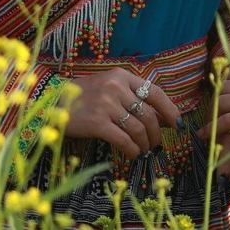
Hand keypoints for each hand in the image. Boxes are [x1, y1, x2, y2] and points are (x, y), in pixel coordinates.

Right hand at [62, 68, 182, 161]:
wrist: (53, 101)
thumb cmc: (83, 95)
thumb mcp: (108, 86)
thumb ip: (130, 95)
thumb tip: (158, 117)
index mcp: (121, 76)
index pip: (155, 92)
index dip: (170, 109)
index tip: (176, 123)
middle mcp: (116, 87)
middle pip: (149, 115)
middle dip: (157, 134)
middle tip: (156, 144)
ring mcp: (106, 104)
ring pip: (138, 129)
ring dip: (145, 144)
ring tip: (144, 150)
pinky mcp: (98, 122)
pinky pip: (124, 140)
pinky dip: (133, 150)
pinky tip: (133, 154)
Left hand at [199, 71, 229, 175]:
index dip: (220, 88)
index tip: (214, 102)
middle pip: (223, 88)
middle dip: (212, 103)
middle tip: (208, 120)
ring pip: (222, 103)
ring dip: (210, 117)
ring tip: (204, 131)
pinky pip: (229, 119)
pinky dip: (214, 127)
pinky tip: (206, 135)